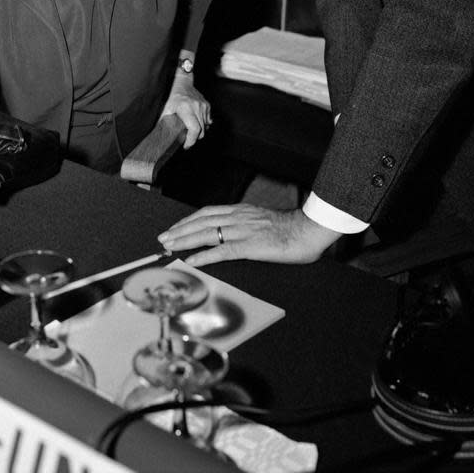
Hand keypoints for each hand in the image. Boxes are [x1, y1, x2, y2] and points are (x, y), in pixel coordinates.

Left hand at [157, 205, 340, 265]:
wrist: (310, 229)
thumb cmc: (292, 229)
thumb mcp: (263, 221)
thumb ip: (248, 225)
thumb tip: (235, 234)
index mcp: (242, 211)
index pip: (207, 213)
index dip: (188, 221)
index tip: (175, 228)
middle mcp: (238, 218)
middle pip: (201, 221)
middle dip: (180, 230)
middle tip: (163, 239)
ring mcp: (243, 231)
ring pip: (207, 234)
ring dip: (185, 240)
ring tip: (170, 247)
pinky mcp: (250, 246)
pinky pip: (222, 251)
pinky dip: (204, 256)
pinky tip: (192, 261)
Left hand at [161, 76, 211, 147]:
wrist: (183, 82)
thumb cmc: (173, 95)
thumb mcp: (166, 108)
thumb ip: (163, 122)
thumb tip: (158, 135)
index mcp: (186, 109)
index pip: (195, 129)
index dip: (191, 140)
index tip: (186, 145)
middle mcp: (197, 107)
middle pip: (201, 131)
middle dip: (194, 139)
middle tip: (186, 140)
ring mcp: (204, 106)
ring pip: (206, 127)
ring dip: (199, 132)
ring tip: (189, 131)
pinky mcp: (207, 106)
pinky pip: (208, 120)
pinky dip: (203, 125)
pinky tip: (195, 124)